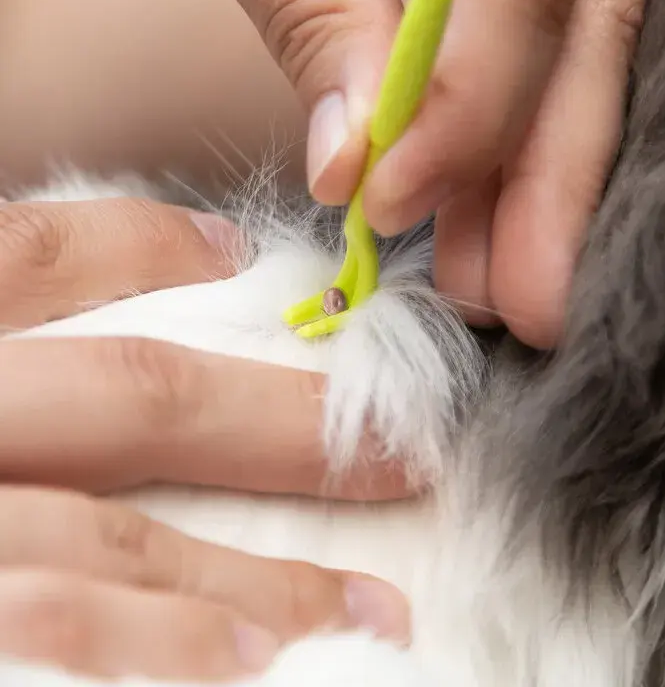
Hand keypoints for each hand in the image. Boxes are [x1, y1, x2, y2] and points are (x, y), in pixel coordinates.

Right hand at [0, 197, 410, 675]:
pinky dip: (163, 640)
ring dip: (258, 571)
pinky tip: (252, 659)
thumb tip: (187, 250)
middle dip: (284, 420)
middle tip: (399, 445)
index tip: (235, 252)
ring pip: (121, 536)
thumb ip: (13, 302)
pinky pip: (58, 624)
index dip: (148, 245)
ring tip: (368, 603)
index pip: (44, 254)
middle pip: (139, 393)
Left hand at [144, 0, 645, 348]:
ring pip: (581, 52)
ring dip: (537, 183)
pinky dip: (512, 147)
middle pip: (592, 25)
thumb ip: (313, 7)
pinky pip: (547, 56)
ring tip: (493, 285)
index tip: (393, 206)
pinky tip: (480, 219)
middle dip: (555, 180)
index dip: (475, 103)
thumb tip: (361, 160)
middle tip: (527, 304)